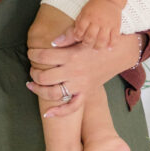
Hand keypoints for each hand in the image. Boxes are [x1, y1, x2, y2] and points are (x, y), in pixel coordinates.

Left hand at [26, 31, 142, 117]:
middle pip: (44, 77)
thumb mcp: (82, 37)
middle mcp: (73, 72)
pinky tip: (47, 113)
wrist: (118, 53)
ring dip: (38, 90)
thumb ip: (66, 38)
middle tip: (32, 69)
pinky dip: (59, 112)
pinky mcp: (85, 92)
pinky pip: (72, 107)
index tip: (31, 53)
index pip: (43, 56)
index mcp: (71, 55)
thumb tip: (50, 43)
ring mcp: (79, 84)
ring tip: (31, 84)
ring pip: (53, 93)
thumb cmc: (97, 43)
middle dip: (34, 72)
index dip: (32, 54)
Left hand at [73, 0, 120, 49]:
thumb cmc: (94, 6)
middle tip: (86, 44)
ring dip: (98, 46)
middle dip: (86, 43)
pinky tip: (109, 48)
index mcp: (88, 16)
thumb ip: (79, 22)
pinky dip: (112, 44)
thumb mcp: (84, 11)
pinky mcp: (116, 26)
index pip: (80, 30)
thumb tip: (75, 34)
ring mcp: (107, 24)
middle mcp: (97, 21)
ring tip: (96, 48)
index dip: (78, 36)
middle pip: (90, 36)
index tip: (78, 38)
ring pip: (102, 39)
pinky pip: (114, 38)